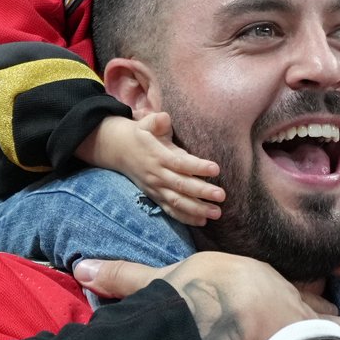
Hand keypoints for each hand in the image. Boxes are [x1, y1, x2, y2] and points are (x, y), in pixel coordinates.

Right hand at [76, 250, 339, 339]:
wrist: (216, 298)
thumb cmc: (191, 286)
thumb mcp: (152, 281)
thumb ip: (119, 278)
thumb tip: (79, 269)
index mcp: (250, 281)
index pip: (274, 290)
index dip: (290, 299)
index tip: (305, 303)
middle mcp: (278, 297)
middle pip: (308, 307)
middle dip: (327, 319)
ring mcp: (296, 320)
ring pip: (330, 332)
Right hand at [82, 112, 225, 226]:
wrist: (118, 150)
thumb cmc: (140, 135)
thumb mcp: (146, 123)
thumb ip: (156, 120)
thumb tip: (164, 118)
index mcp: (157, 155)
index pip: (179, 163)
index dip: (197, 167)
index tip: (216, 169)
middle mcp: (157, 174)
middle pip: (181, 186)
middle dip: (202, 192)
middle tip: (221, 196)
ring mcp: (156, 188)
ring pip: (177, 202)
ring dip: (197, 209)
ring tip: (216, 213)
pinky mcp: (156, 197)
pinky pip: (170, 210)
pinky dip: (185, 218)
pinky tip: (203, 221)